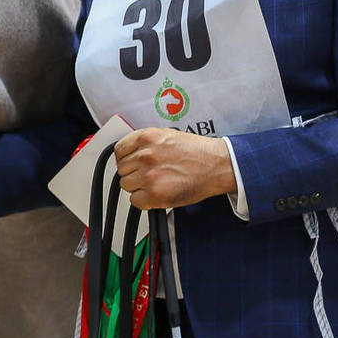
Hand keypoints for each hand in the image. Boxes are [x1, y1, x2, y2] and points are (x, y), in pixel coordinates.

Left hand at [113, 128, 235, 210]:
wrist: (218, 165)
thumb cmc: (198, 152)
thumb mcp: (167, 135)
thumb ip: (146, 143)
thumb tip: (131, 153)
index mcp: (147, 138)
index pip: (119, 150)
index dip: (126, 159)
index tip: (132, 163)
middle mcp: (146, 155)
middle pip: (122, 169)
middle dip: (133, 172)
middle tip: (149, 174)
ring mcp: (149, 175)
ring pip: (126, 185)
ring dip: (138, 187)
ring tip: (155, 183)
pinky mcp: (156, 194)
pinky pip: (135, 201)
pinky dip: (144, 201)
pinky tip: (156, 194)